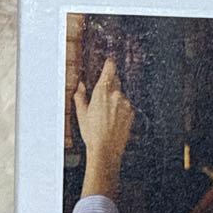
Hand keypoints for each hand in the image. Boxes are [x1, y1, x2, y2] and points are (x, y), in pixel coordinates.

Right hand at [75, 57, 133, 198]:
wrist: (106, 150)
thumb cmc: (92, 133)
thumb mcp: (81, 114)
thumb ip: (80, 96)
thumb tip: (80, 86)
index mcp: (102, 91)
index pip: (110, 68)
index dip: (109, 65)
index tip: (108, 62)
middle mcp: (116, 94)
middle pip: (116, 81)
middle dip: (110, 85)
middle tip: (102, 97)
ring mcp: (126, 103)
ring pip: (121, 95)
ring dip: (115, 99)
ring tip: (106, 115)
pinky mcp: (132, 113)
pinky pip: (126, 106)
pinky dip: (121, 109)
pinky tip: (113, 120)